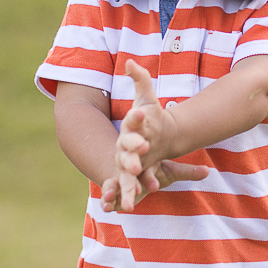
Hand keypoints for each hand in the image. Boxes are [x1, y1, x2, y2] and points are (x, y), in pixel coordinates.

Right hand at [103, 59, 196, 211]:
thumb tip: (129, 60)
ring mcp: (125, 162)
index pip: (134, 119)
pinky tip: (123, 206)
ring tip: (133, 180)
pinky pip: (124, 187)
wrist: (143, 140)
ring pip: (125, 170)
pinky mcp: (128, 178)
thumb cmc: (145, 120)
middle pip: (128, 145)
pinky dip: (121, 197)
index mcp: (132, 126)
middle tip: (143, 148)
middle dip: (134, 148)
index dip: (138, 116)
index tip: (143, 112)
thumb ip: (141, 80)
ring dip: (128, 177)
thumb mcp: (146, 100)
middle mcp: (125, 144)